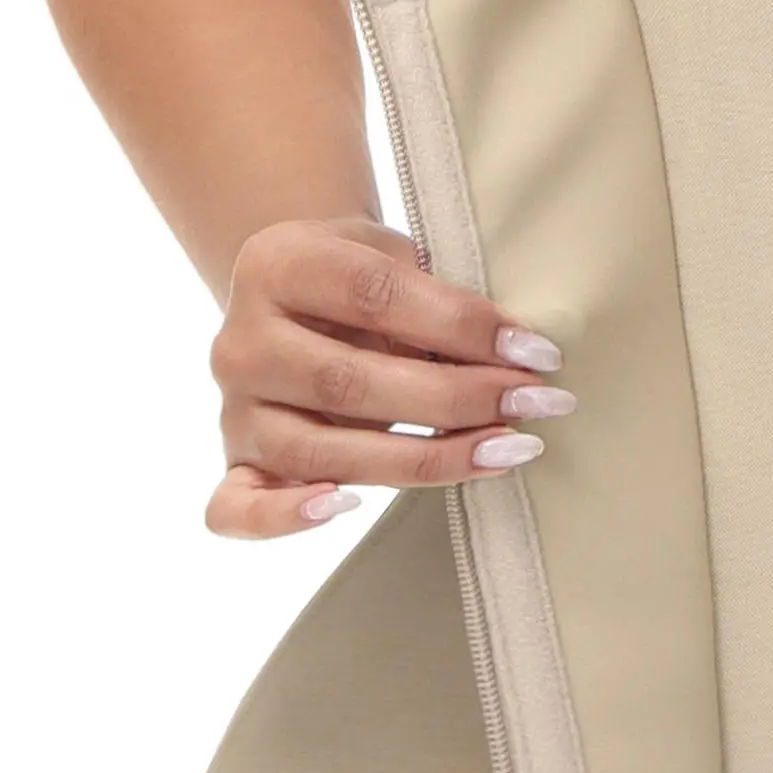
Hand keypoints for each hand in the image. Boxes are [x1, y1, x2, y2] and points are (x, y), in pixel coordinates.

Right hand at [200, 215, 572, 536]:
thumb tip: (516, 355)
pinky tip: (347, 507)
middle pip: (349, 382)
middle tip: (537, 404)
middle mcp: (242, 341)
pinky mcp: (235, 460)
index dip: (460, 324)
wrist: (293, 293)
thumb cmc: (359, 279)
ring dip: (425, 459)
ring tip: (505, 451)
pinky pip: (237, 508)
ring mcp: (234, 408)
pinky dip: (284, 517)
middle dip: (459, 398)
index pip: (373, 294)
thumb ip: (435, 296)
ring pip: (320, 451)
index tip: (536, 352)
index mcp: (276, 265)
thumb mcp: (391, 256)